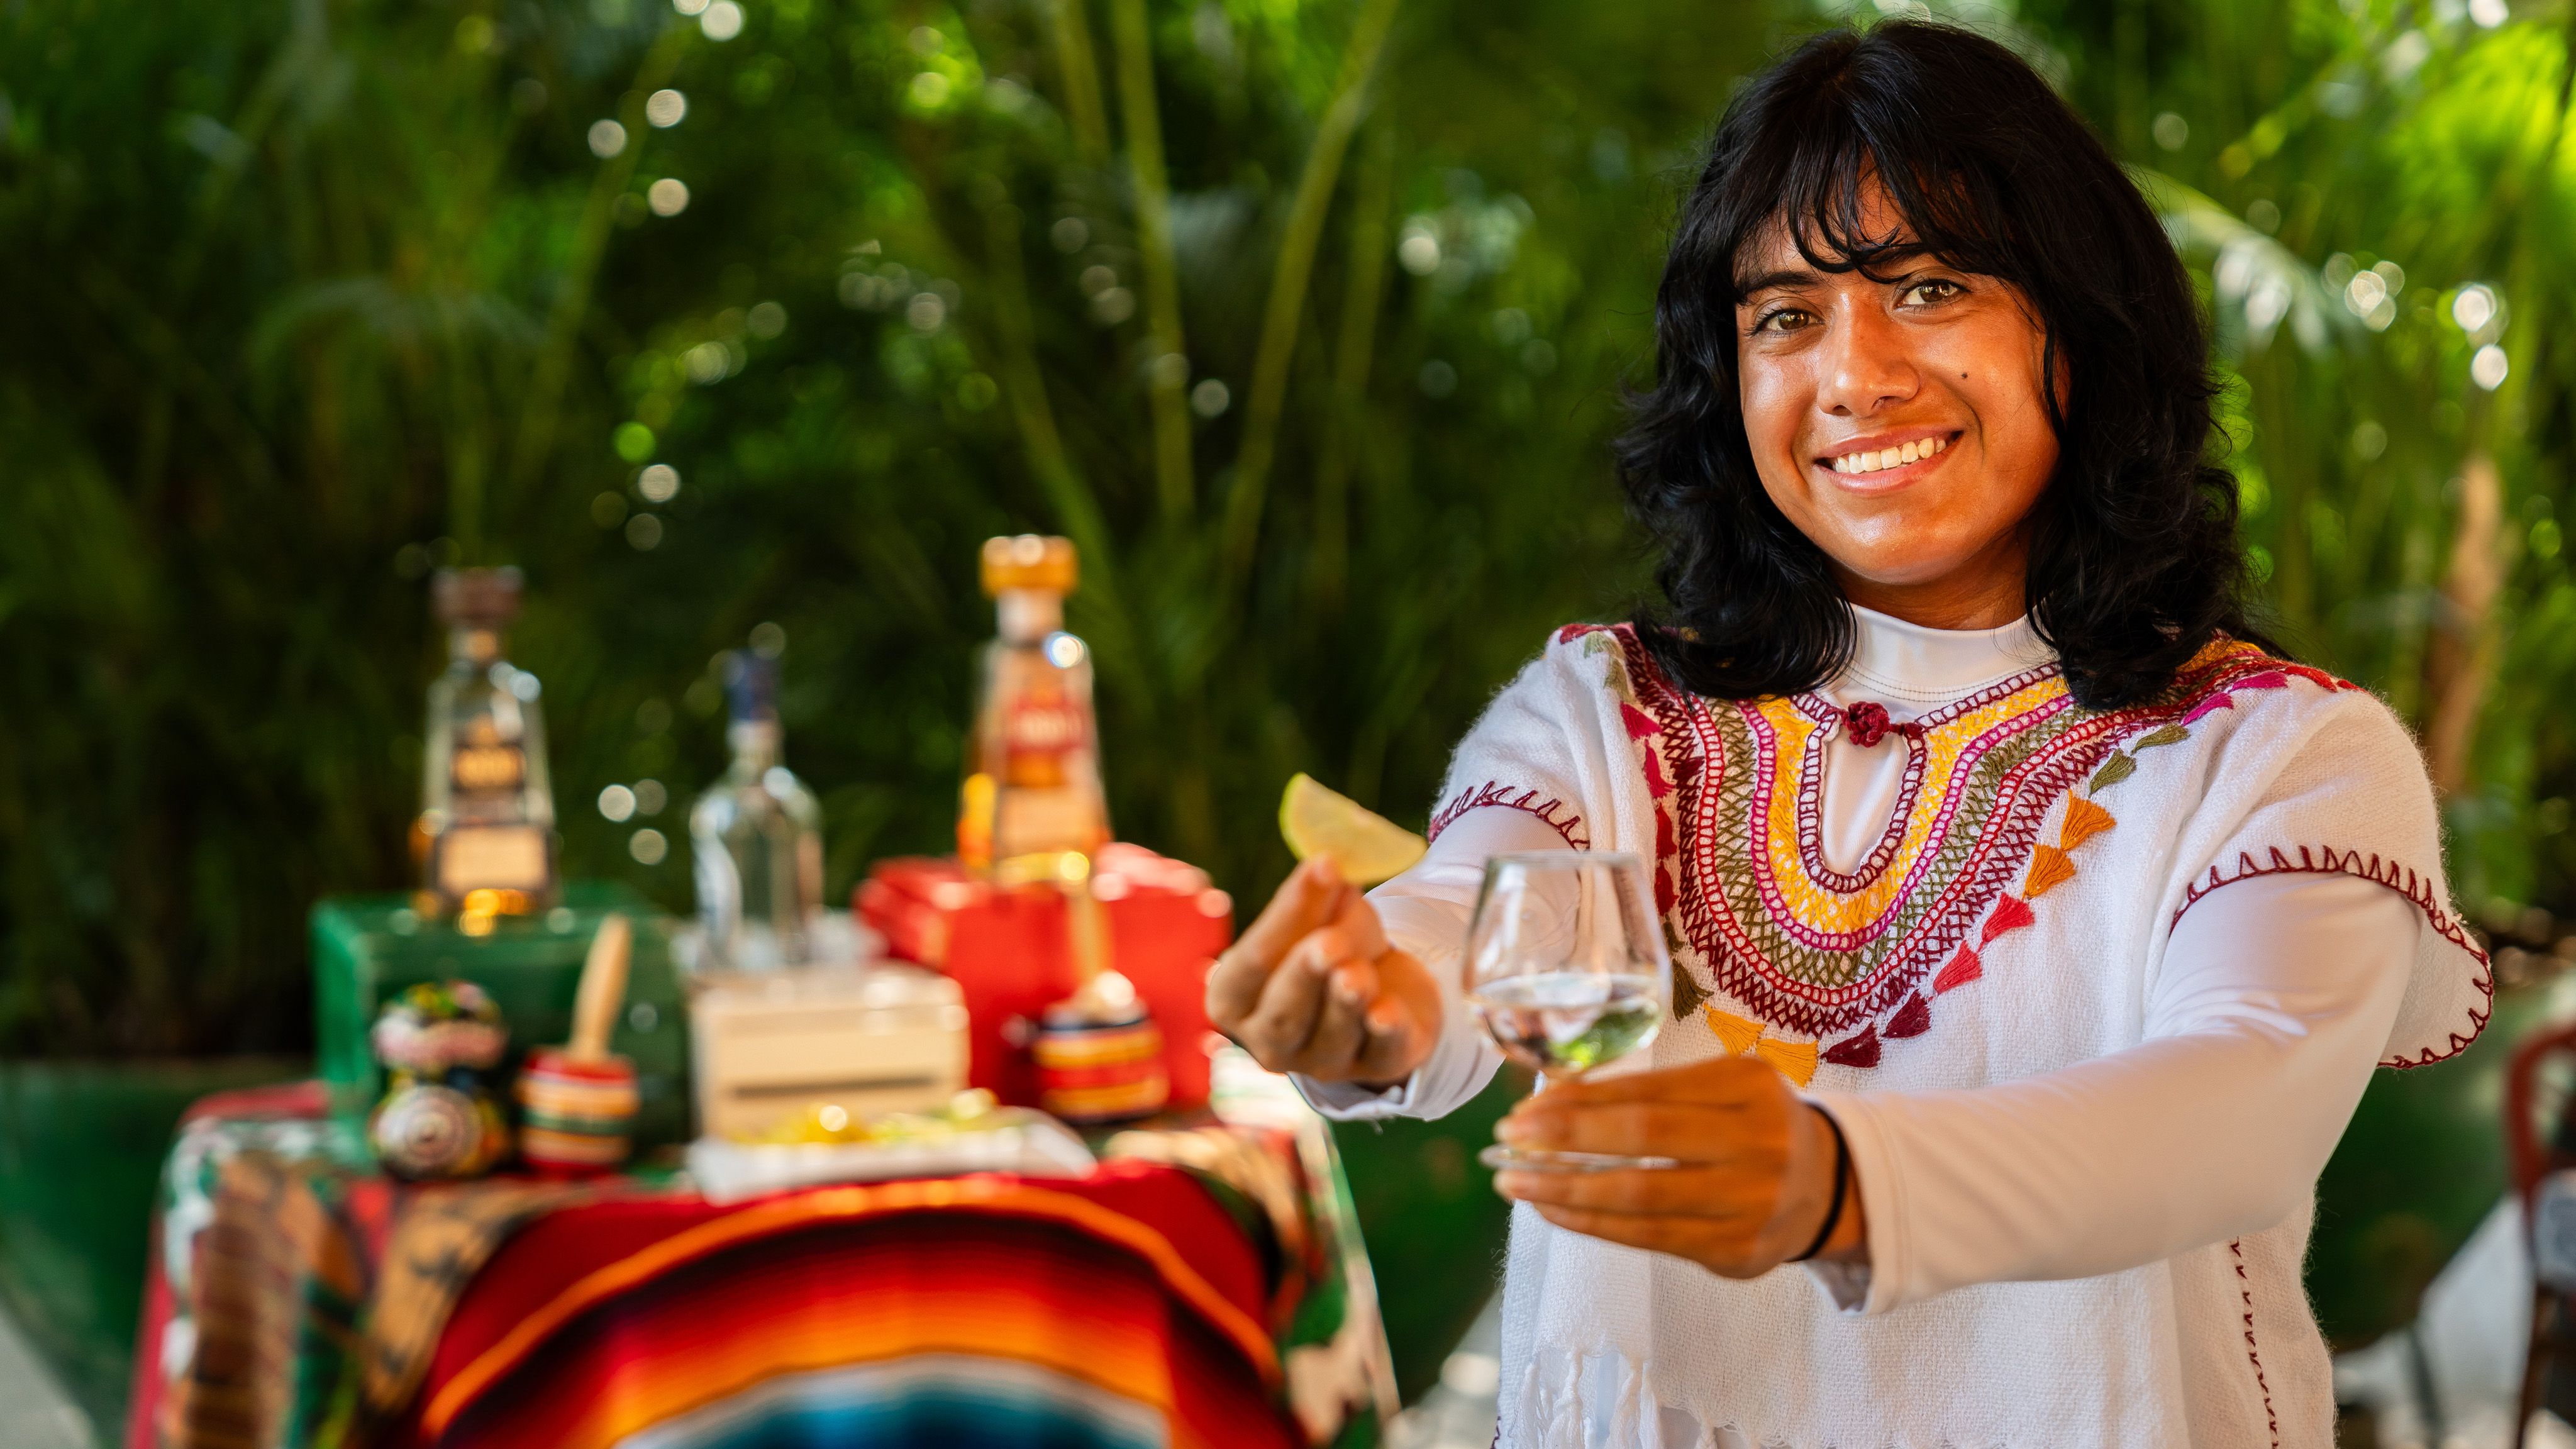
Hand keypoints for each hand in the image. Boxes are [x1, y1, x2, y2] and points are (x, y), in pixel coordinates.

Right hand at [1205, 858, 1442, 1085]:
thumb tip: (1327, 864)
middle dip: (1306, 975)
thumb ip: (1318, 897)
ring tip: (1357, 973)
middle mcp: (1270, 1039)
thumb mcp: (1321, 914)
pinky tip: (1386, 1014)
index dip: (1286, 916)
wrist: (1383, 986)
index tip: (1321, 868)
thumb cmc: (1332, 943)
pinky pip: (1380, 1054)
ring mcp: (1322, 1061)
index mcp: (1235, 997)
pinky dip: (1384, 1033)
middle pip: (1283, 1013)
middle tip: (1330, 944)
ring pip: (1331, 1036)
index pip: (1253, 960)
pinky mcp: (1377, 1068)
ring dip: (1346, 1001)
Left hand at [1493, 1057, 1866, 1275]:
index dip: (1580, 1099)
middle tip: (1507, 1139)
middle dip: (1564, 1139)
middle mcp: (1756, 1141)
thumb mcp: (1721, 1087)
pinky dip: (1593, 1223)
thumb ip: (1653, 1091)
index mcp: (1748, 1085)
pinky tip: (1554, 1210)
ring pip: (1640, 1196)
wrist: (1826, 1187)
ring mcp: (1749, 1202)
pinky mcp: (1735, 1251)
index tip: (1526, 1107)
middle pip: (1643, 1137)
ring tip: (1514, 1181)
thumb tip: (1555, 1100)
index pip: (1647, 1090)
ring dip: (1565, 1188)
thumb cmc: (1753, 1126)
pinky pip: (1649, 1238)